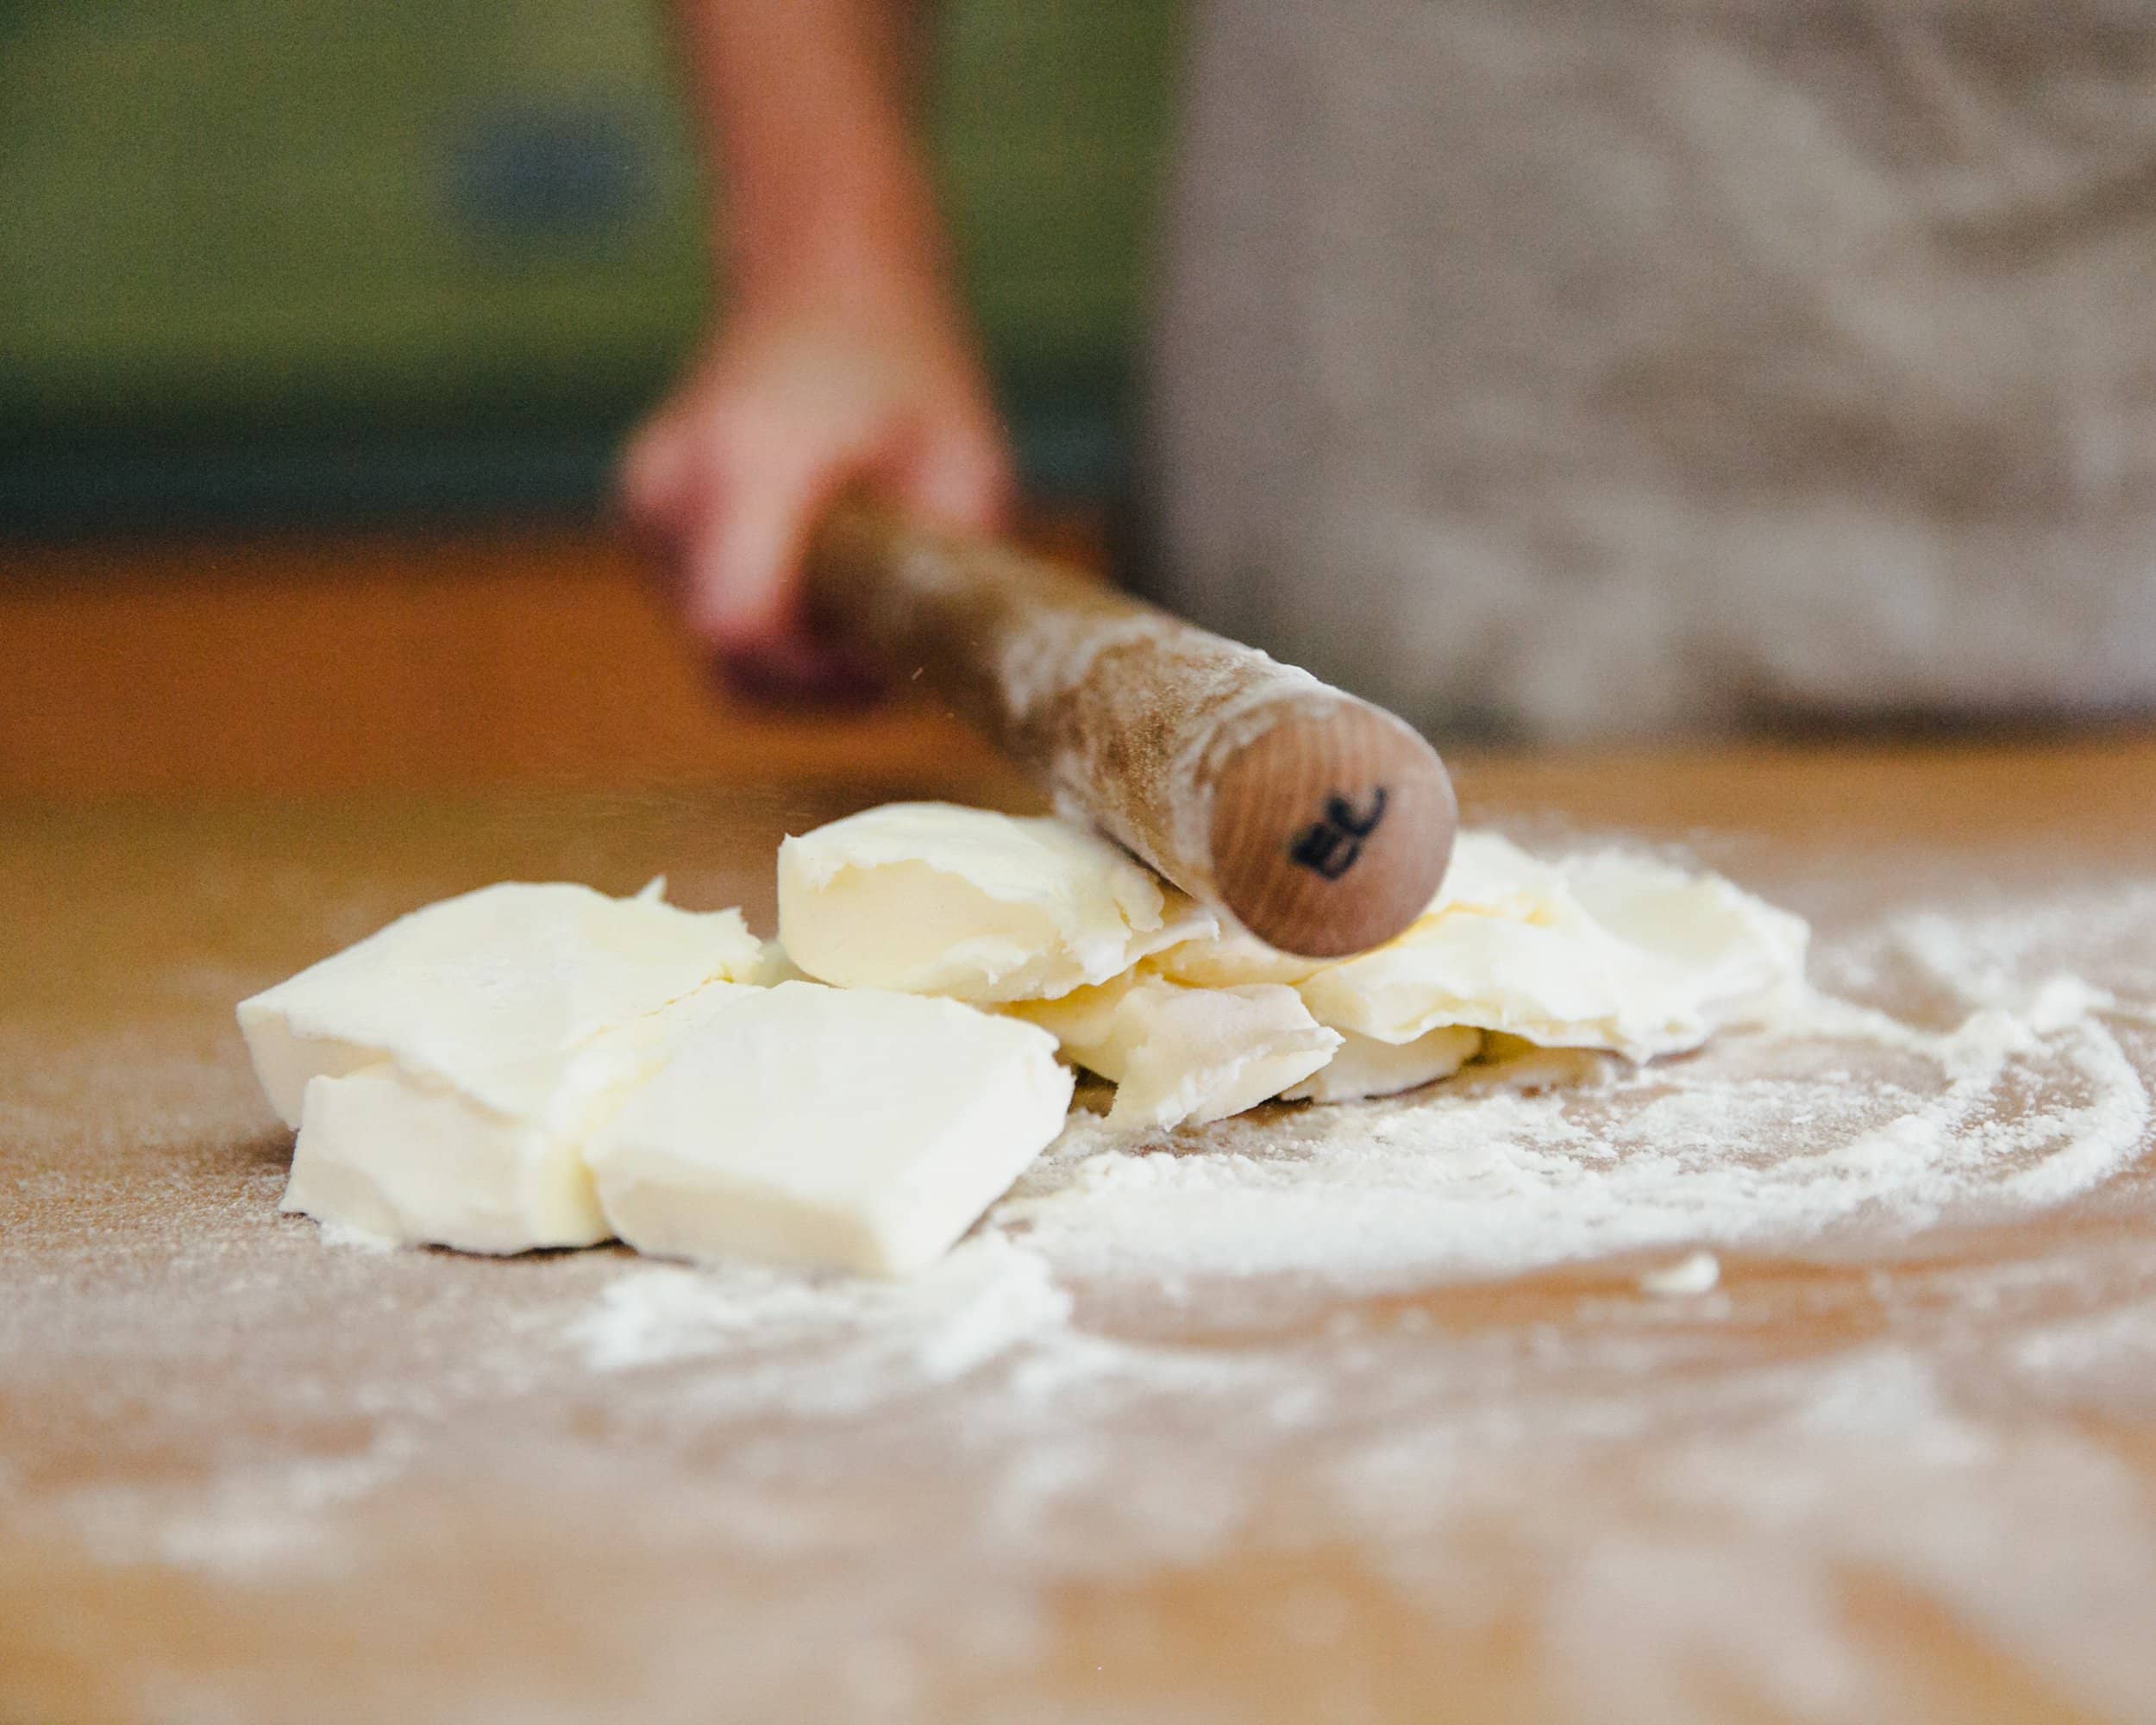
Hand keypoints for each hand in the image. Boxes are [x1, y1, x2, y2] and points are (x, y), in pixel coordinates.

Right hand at [619, 291, 1012, 694]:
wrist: (818, 281)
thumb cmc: (904, 370)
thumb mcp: (968, 467)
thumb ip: (944, 575)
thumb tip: (923, 672)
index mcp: (747, 462)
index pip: (740, 631)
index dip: (821, 678)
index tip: (884, 653)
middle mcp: (669, 490)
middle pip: (732, 664)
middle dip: (818, 680)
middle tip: (887, 634)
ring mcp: (643, 513)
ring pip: (718, 656)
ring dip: (796, 656)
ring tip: (855, 586)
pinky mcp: (642, 530)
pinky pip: (707, 626)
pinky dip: (770, 628)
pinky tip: (814, 573)